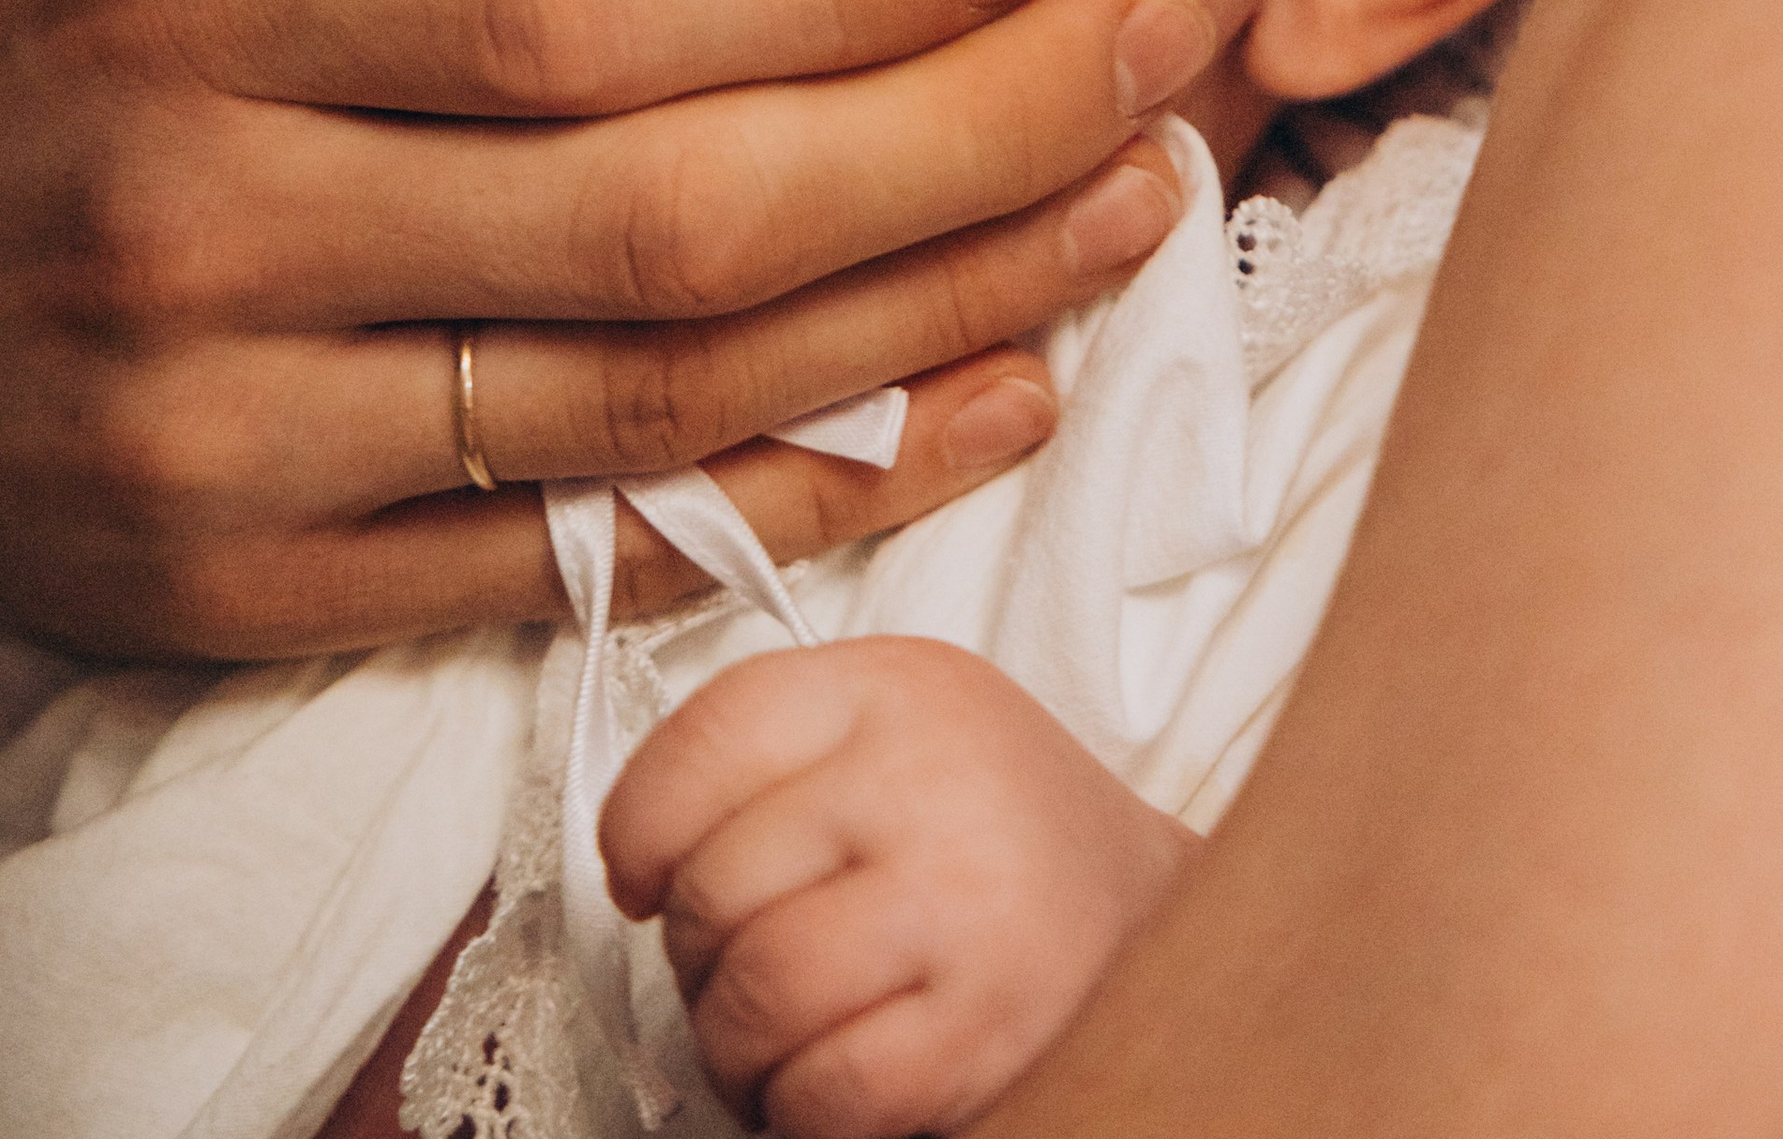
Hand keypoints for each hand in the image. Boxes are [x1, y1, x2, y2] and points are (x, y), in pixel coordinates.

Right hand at [0, 0, 1205, 659]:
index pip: (579, 0)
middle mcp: (213, 222)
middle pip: (664, 214)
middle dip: (959, 140)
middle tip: (1159, 49)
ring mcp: (230, 433)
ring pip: (658, 398)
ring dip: (940, 313)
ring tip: (1133, 208)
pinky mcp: (250, 590)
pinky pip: (586, 553)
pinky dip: (810, 487)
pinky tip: (981, 398)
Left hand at [603, 638, 1195, 1137]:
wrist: (1147, 922)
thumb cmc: (991, 831)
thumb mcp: (897, 728)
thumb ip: (776, 754)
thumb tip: (634, 853)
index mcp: (897, 686)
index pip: (710, 734)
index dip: (641, 825)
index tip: (643, 879)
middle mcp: (929, 778)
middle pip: (717, 884)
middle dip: (702, 958)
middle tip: (742, 969)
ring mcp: (960, 904)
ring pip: (753, 996)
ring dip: (736, 1048)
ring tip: (779, 1035)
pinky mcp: (981, 1031)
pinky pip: (820, 1092)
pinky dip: (797, 1110)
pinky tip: (831, 1081)